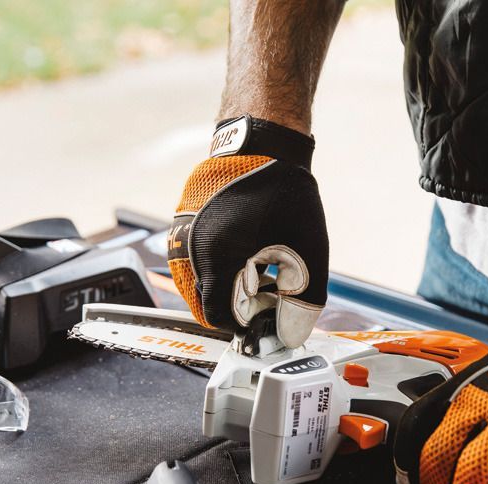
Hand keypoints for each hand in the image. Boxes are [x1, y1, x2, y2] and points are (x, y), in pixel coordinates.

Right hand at [168, 115, 327, 347]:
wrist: (261, 144)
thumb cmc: (283, 190)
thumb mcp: (307, 249)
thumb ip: (303, 301)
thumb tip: (289, 336)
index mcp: (214, 256)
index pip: (218, 318)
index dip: (248, 324)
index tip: (273, 315)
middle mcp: (187, 249)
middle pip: (208, 305)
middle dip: (241, 306)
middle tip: (274, 289)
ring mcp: (179, 238)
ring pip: (201, 287)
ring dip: (232, 288)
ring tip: (265, 268)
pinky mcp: (182, 229)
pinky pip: (197, 266)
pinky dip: (223, 270)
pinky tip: (251, 254)